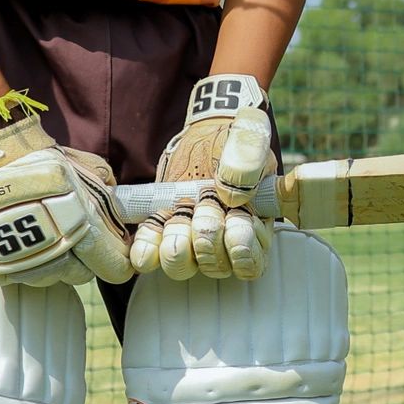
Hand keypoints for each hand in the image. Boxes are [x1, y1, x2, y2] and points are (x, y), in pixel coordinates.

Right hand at [0, 93, 132, 286]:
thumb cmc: (45, 162)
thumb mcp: (88, 169)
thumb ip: (111, 192)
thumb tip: (125, 207)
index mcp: (85, 231)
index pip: (115, 269)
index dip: (116, 262)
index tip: (112, 252)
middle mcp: (55, 252)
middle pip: (79, 275)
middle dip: (81, 260)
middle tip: (71, 236)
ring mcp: (21, 263)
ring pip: (45, 278)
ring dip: (46, 262)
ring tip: (38, 233)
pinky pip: (10, 278)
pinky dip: (12, 265)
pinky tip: (13, 241)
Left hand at [131, 73, 276, 280]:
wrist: (208, 136)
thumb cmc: (236, 141)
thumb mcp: (252, 139)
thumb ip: (250, 157)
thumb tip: (231, 193)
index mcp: (255, 231)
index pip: (251, 264)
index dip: (241, 246)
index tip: (236, 216)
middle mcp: (224, 245)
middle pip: (215, 266)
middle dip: (207, 234)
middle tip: (206, 202)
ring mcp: (192, 243)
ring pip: (182, 267)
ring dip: (178, 242)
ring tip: (181, 212)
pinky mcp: (164, 235)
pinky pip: (150, 257)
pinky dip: (147, 246)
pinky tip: (153, 228)